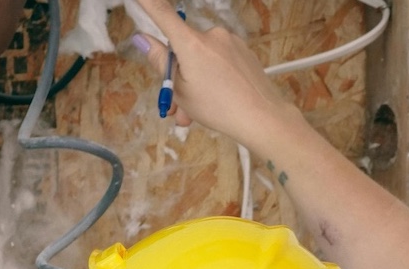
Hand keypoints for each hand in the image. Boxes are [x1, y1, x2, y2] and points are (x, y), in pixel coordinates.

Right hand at [129, 0, 295, 142]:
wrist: (264, 118)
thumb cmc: (219, 108)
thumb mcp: (181, 90)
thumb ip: (161, 62)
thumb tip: (144, 40)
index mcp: (191, 42)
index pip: (161, 12)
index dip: (147, 2)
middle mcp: (211, 35)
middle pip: (184, 49)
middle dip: (179, 77)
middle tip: (178, 107)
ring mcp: (230, 42)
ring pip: (202, 59)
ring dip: (197, 82)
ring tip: (197, 112)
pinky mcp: (244, 51)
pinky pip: (220, 62)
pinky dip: (215, 78)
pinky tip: (218, 101)